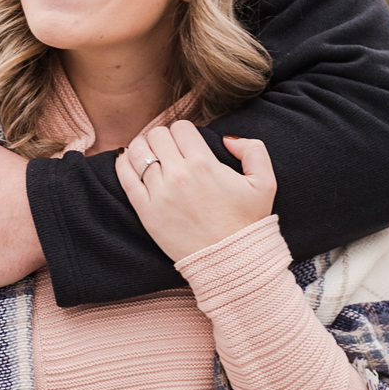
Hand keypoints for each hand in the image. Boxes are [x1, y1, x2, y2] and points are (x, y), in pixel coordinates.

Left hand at [115, 123, 275, 261]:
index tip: (186, 142)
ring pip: (138, 151)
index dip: (184, 131)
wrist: (230, 261)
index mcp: (204, 164)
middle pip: (157, 135)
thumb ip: (254, 150)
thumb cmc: (247, 223)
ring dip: (142, 147)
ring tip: (149, 154)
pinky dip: (123, 164)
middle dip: (163, 137)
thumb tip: (228, 138)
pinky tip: (128, 161)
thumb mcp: (265, 183)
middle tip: (168, 148)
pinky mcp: (146, 211)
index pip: (181, 127)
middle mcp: (178, 175)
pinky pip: (125, 177)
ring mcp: (159, 194)